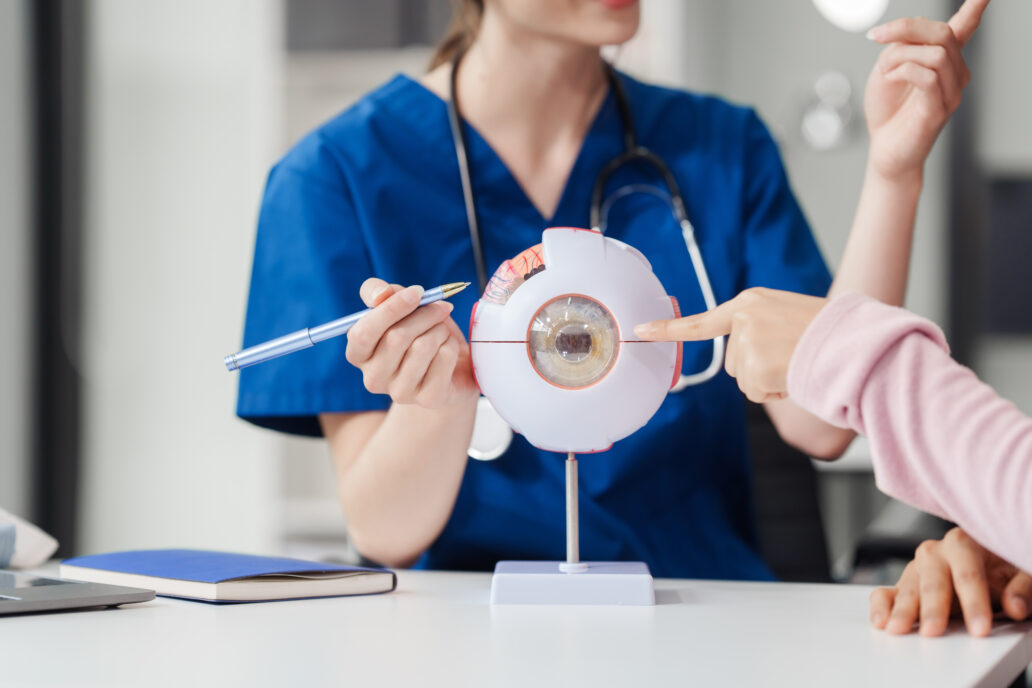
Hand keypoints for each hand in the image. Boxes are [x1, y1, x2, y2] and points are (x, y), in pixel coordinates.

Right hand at [345, 278, 477, 408]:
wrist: (451, 366)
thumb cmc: (419, 332)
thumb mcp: (398, 305)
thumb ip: (379, 292)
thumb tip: (380, 294)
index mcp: (359, 354)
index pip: (363, 332)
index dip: (391, 308)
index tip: (417, 292)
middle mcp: (373, 378)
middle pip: (396, 337)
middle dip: (425, 314)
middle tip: (441, 307)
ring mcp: (400, 392)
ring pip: (423, 346)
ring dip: (439, 330)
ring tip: (442, 332)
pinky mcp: (428, 399)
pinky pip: (444, 357)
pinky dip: (452, 344)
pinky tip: (449, 349)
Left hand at [634, 287, 825, 403]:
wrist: (855, 341)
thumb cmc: (830, 331)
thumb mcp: (789, 315)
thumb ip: (762, 328)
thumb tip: (747, 361)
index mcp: (751, 302)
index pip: (702, 321)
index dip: (668, 329)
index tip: (640, 330)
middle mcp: (743, 319)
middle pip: (734, 362)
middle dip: (759, 369)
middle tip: (791, 357)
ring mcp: (746, 344)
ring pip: (745, 380)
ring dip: (768, 381)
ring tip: (796, 363)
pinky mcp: (754, 368)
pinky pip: (757, 394)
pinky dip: (776, 392)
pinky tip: (795, 376)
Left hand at [864, 0, 988, 181]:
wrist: (884, 150)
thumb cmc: (886, 112)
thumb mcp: (886, 70)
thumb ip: (900, 49)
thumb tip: (910, 34)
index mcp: (943, 60)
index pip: (964, 29)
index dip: (974, 9)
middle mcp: (954, 73)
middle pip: (943, 33)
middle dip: (907, 28)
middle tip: (877, 36)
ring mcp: (951, 91)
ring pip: (936, 53)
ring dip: (901, 55)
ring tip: (884, 71)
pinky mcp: (940, 108)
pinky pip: (928, 76)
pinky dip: (903, 71)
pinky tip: (890, 79)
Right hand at [870, 527, 1031, 636]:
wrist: (990, 566)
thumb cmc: (1004, 567)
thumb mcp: (1021, 573)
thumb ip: (1022, 588)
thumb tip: (1016, 606)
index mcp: (965, 543)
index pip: (967, 571)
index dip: (973, 600)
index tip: (980, 627)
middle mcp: (936, 552)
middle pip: (932, 578)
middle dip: (932, 607)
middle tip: (933, 630)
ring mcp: (918, 569)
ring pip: (908, 586)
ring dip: (903, 609)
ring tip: (899, 629)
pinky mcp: (906, 586)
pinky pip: (887, 591)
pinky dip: (881, 605)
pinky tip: (880, 620)